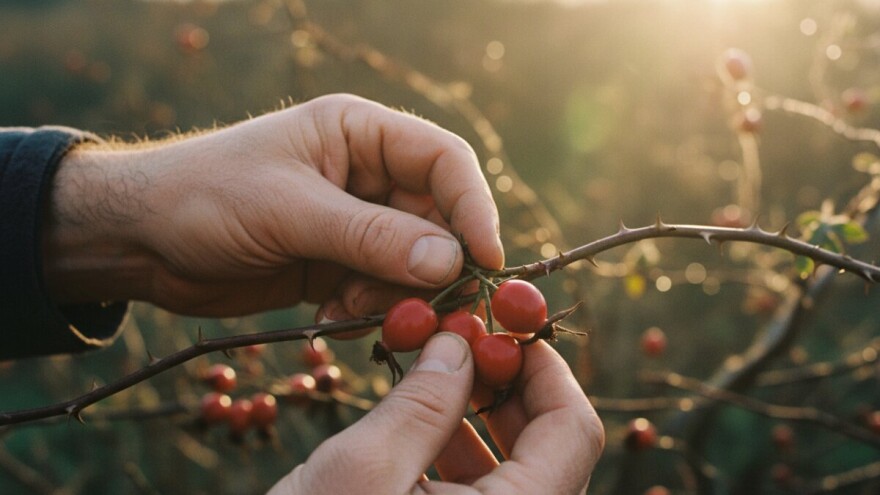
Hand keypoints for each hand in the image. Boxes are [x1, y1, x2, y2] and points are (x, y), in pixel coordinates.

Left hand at [43, 94, 502, 317]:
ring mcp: (353, 222)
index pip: (442, 161)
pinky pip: (379, 291)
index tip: (486, 262)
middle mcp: (366, 175)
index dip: (472, 208)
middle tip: (429, 310)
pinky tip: (332, 315)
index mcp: (359, 133)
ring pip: (412, 263)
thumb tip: (452, 261)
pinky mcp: (336, 264)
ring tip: (355, 310)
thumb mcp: (289, 211)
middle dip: (435, 266)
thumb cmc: (205, 198)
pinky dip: (369, 310)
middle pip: (437, 219)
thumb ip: (371, 237)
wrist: (138, 240)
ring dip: (398, 295)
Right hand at [267, 333, 604, 493]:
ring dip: (483, 416)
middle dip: (510, 387)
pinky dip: (461, 454)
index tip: (505, 327)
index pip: (573, 432)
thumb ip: (421, 401)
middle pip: (552, 449)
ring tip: (438, 373)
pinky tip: (422, 423)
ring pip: (518, 474)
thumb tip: (458, 341)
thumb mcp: (361, 470)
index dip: (546, 369)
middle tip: (467, 343)